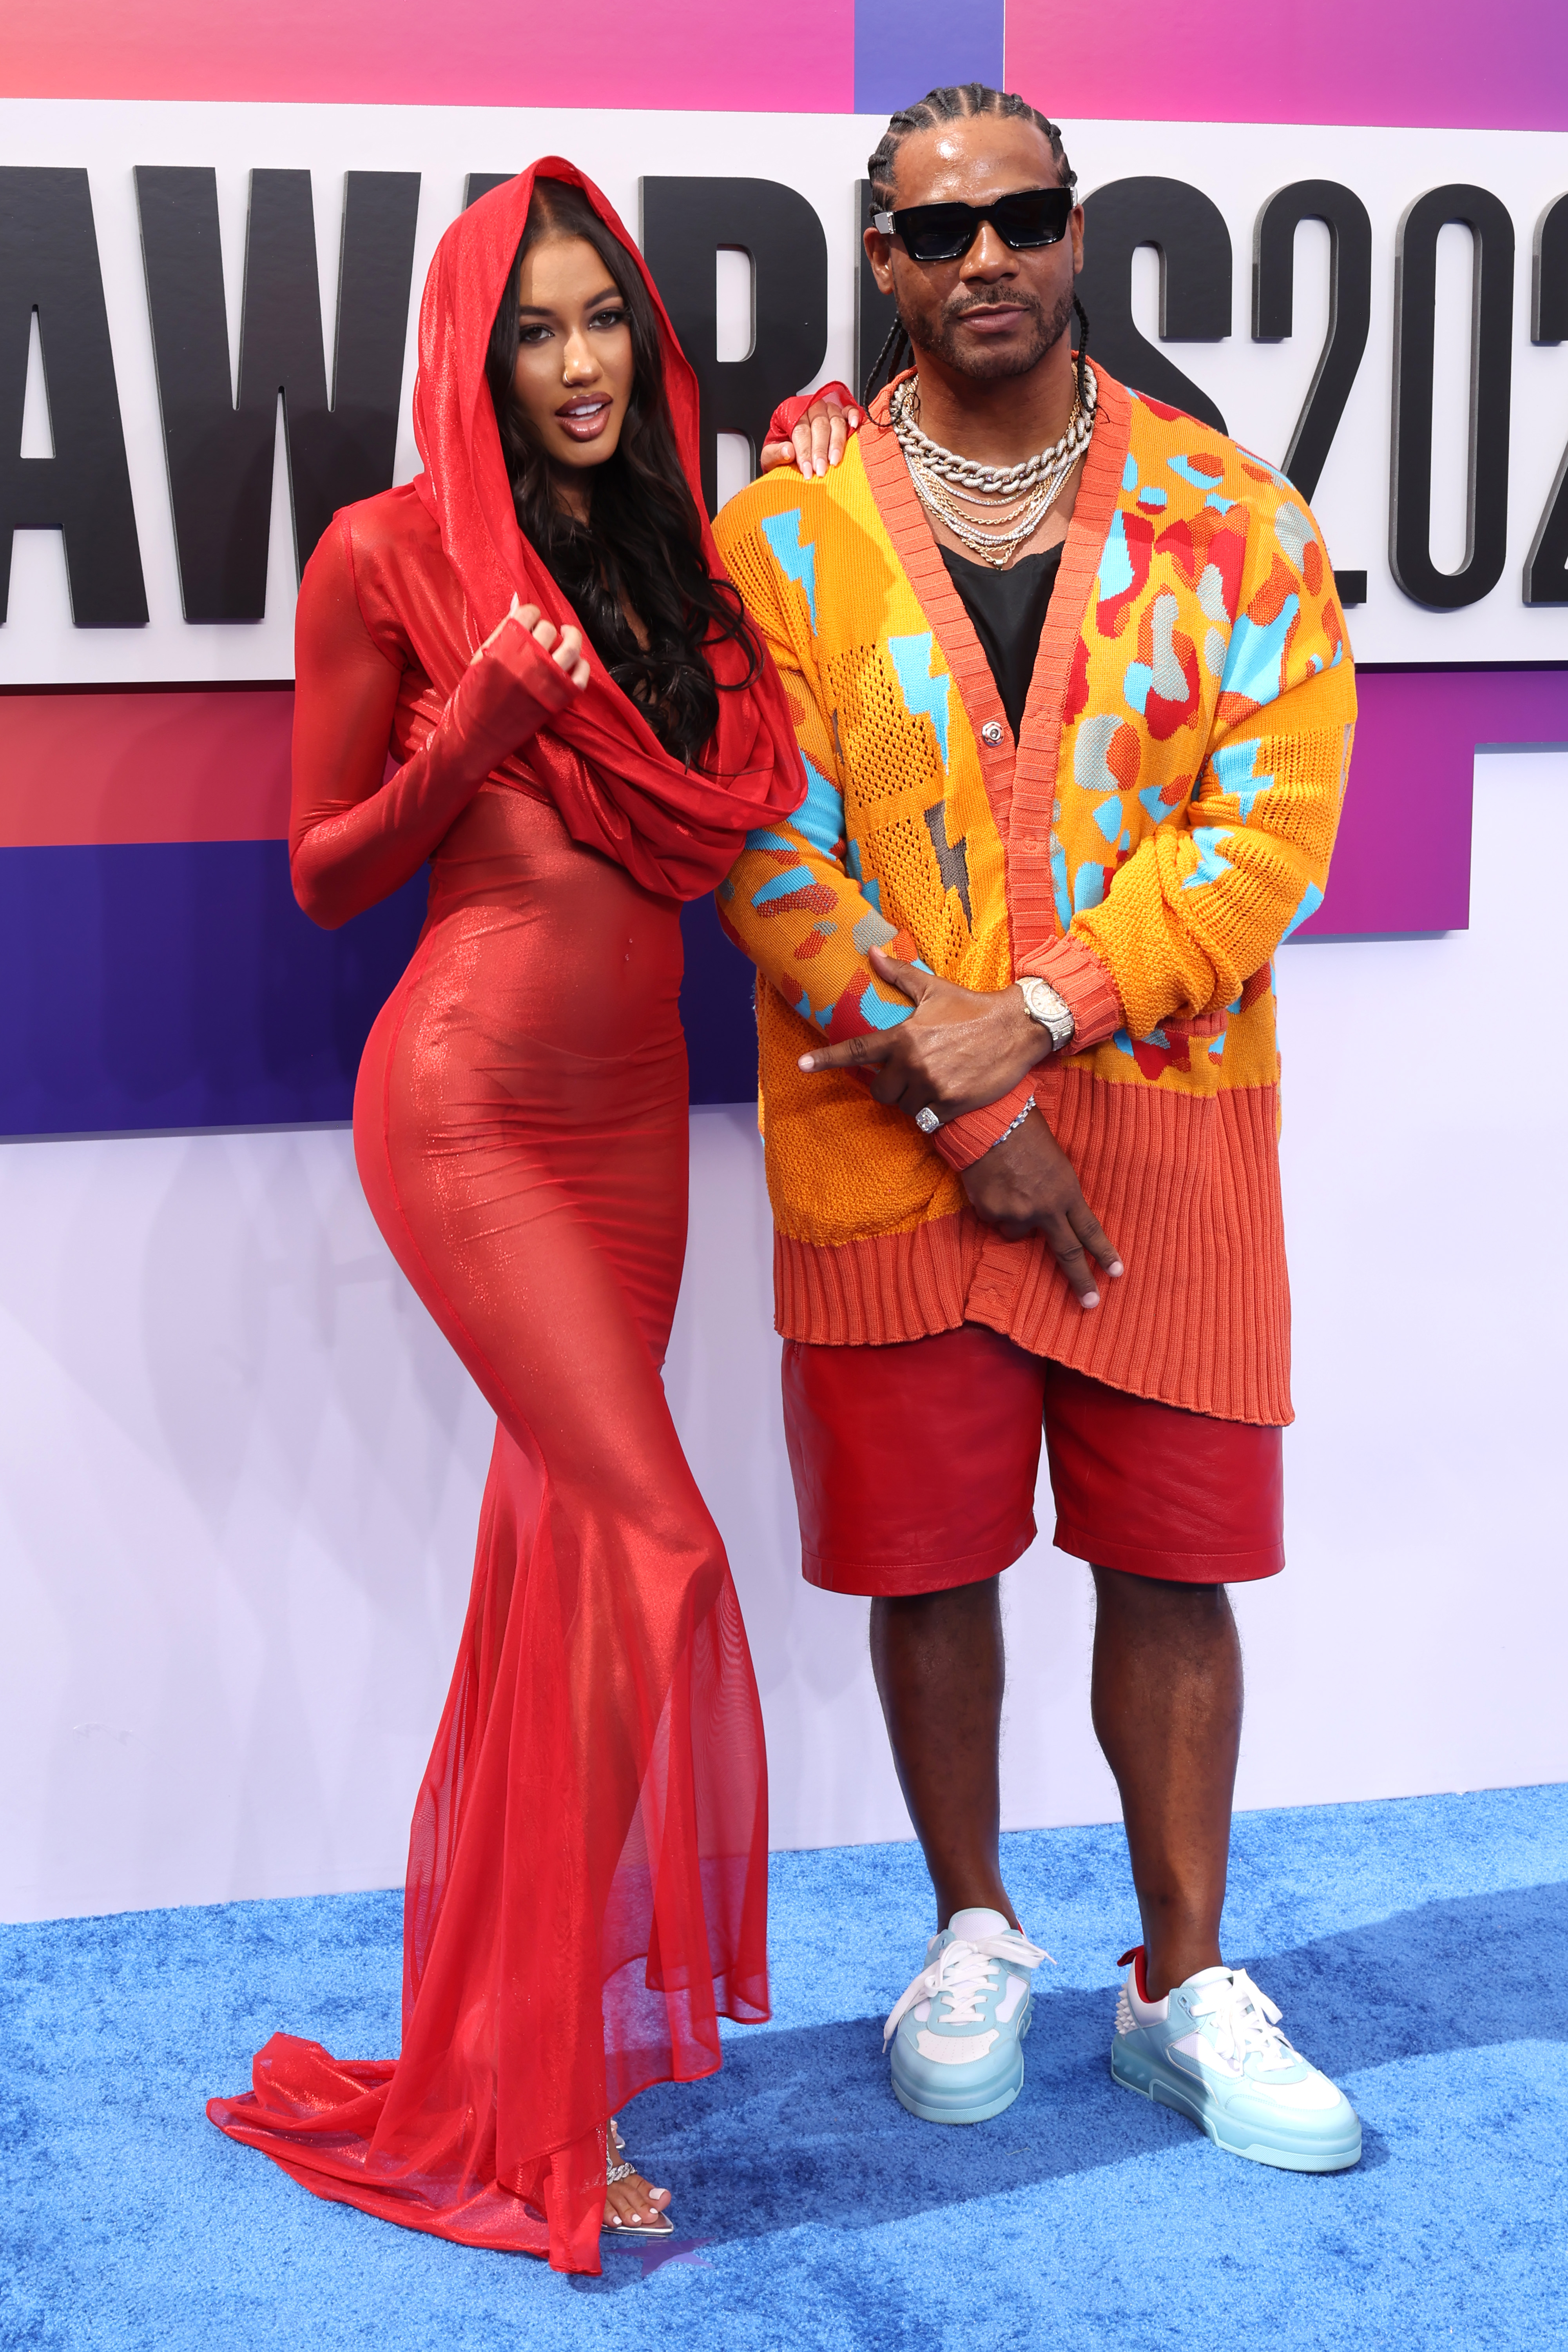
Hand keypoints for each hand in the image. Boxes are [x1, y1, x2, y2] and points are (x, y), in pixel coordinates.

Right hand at [474, 596, 590, 690]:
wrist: (480, 728)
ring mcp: (548, 678)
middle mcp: (530, 658)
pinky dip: (582, 665)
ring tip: (567, 634)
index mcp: (508, 644)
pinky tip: (575, 661)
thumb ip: (503, 626)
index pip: (529, 613)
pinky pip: (582, 675)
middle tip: (540, 637)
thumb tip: (517, 599)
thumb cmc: (478, 690)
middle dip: (544, 629)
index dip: (530, 614)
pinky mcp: (560, 697)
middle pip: (548, 629)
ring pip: (571, 647)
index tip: (529, 621)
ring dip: (571, 637)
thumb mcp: (483, 654)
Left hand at [761, 390, 860, 478]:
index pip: (800, 430)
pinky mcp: (841, 413)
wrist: (789, 453)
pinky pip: (849, 411)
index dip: (805, 452)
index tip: (808, 471)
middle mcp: (811, 408)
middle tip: (821, 471)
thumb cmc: (781, 453)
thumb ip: (775, 454)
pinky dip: (853, 416)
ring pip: (835, 422)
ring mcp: (827, 410)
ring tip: (834, 462)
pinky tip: (854, 426)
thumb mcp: (769, 456)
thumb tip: (789, 452)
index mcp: (791, 413)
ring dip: (837, 443)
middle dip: (820, 451)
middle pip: (819, 426)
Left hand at [797, 946, 1045, 1121]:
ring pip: (903, 1105)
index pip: (858, 1051)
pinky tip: (945, 1096)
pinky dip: (930, 1112)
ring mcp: (933, 1086)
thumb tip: (873, 953)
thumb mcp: (934, 989)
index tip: (802, 1066)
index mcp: (904, 1036)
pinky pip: (925, 1119)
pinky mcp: (951, 1104)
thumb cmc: (972, 1007)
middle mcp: (914, 1063)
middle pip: (880, 1090)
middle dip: (889, 1085)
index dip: (827, 1059)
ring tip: (932, 1080)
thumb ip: (899, 976)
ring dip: (911, 1098)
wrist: (1017, 1028)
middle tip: (909, 1073)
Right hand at [963, 1109, 1123, 1309]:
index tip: (1116, 1273)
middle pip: (1067, 1251)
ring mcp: (1017, 1213)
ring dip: (1014, 1218)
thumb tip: (1046, 1213)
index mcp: (1066, 1191)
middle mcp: (1045, 1208)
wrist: (987, 1120)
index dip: (1104, 1252)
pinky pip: (992, 1217)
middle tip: (1091, 1303)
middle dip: (1081, 1280)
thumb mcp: (1053, 1161)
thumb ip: (1055, 1191)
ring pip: (1017, 1231)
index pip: (1090, 1229)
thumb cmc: (1024, 1131)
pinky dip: (991, 1204)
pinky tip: (989, 1182)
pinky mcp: (990, 1212)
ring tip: (1006, 1186)